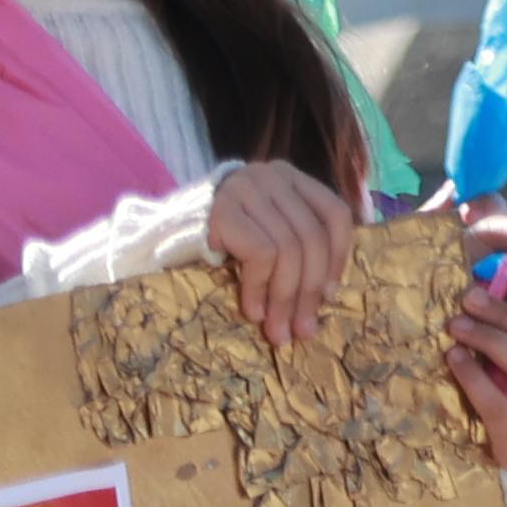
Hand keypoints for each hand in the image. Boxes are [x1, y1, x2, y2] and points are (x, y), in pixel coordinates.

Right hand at [203, 161, 355, 348]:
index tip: (328, 295)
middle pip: (310, 237)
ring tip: (277, 331)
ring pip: (287, 249)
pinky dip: (259, 289)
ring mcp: (246, 189)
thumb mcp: (270, 233)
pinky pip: (259, 255)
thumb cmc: (228, 239)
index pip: (334, 213)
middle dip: (309, 291)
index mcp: (292, 178)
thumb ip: (299, 248)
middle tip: (303, 330)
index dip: (338, 257)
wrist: (168, 230)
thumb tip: (326, 297)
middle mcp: (272, 175)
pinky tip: (254, 311)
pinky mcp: (223, 211)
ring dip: (284, 299)